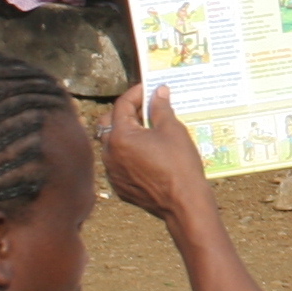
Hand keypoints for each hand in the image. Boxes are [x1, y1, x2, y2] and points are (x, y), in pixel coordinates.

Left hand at [102, 87, 212, 221]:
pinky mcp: (119, 186)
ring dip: (126, 133)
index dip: (136, 93)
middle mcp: (109, 153)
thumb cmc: (179, 163)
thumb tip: (158, 91)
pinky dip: (129, 153)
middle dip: (125, 112)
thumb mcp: (173, 131)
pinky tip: (148, 153)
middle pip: (109, 123)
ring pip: (112, 144)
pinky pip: (118, 163)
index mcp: (120, 137)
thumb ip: (161, 109)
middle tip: (147, 108)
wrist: (182, 202)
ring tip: (149, 130)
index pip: (121, 106)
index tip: (149, 88)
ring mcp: (112, 171)